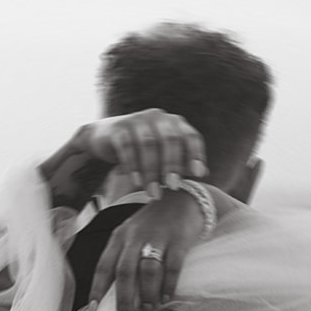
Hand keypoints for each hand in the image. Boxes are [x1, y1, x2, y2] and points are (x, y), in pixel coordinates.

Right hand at [83, 109, 208, 197]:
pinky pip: (127, 146)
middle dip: (172, 165)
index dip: (196, 154)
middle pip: (170, 139)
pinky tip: (135, 181)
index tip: (198, 174)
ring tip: (153, 193)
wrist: (105, 138)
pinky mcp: (119, 128)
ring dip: (152, 171)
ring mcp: (138, 120)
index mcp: (174, 123)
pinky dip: (133, 165)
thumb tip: (205, 173)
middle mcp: (158, 117)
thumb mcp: (163, 154)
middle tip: (173, 187)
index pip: (190, 136)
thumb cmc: (142, 149)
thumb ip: (182, 162)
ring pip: (149, 144)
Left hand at [89, 187, 216, 310]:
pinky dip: (169, 285)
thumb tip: (119, 297)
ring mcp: (157, 237)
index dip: (97, 290)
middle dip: (123, 300)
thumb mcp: (133, 235)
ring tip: (149, 308)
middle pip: (124, 272)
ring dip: (147, 294)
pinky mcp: (179, 239)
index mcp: (119, 236)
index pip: (103, 266)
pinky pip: (172, 266)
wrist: (184, 198)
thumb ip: (124, 259)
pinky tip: (167, 298)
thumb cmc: (155, 224)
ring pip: (147, 270)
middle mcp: (135, 236)